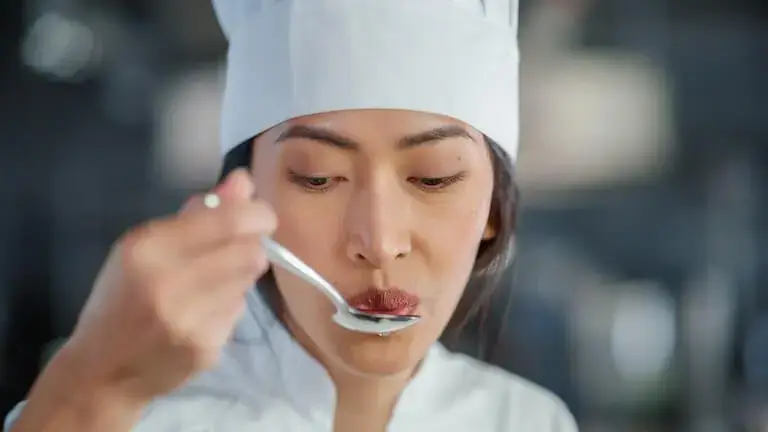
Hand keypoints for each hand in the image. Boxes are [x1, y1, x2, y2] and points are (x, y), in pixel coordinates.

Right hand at [63, 168, 275, 402]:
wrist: (102, 373)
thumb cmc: (119, 299)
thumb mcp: (142, 248)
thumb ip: (197, 214)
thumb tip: (244, 182)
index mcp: (147, 250)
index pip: (228, 222)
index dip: (257, 214)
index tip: (261, 216)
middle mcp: (169, 285)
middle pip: (250, 252)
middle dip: (252, 246)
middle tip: (235, 249)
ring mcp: (190, 321)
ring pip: (248, 280)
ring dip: (240, 274)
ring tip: (210, 281)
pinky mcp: (206, 349)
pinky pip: (239, 310)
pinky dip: (229, 304)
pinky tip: (202, 312)